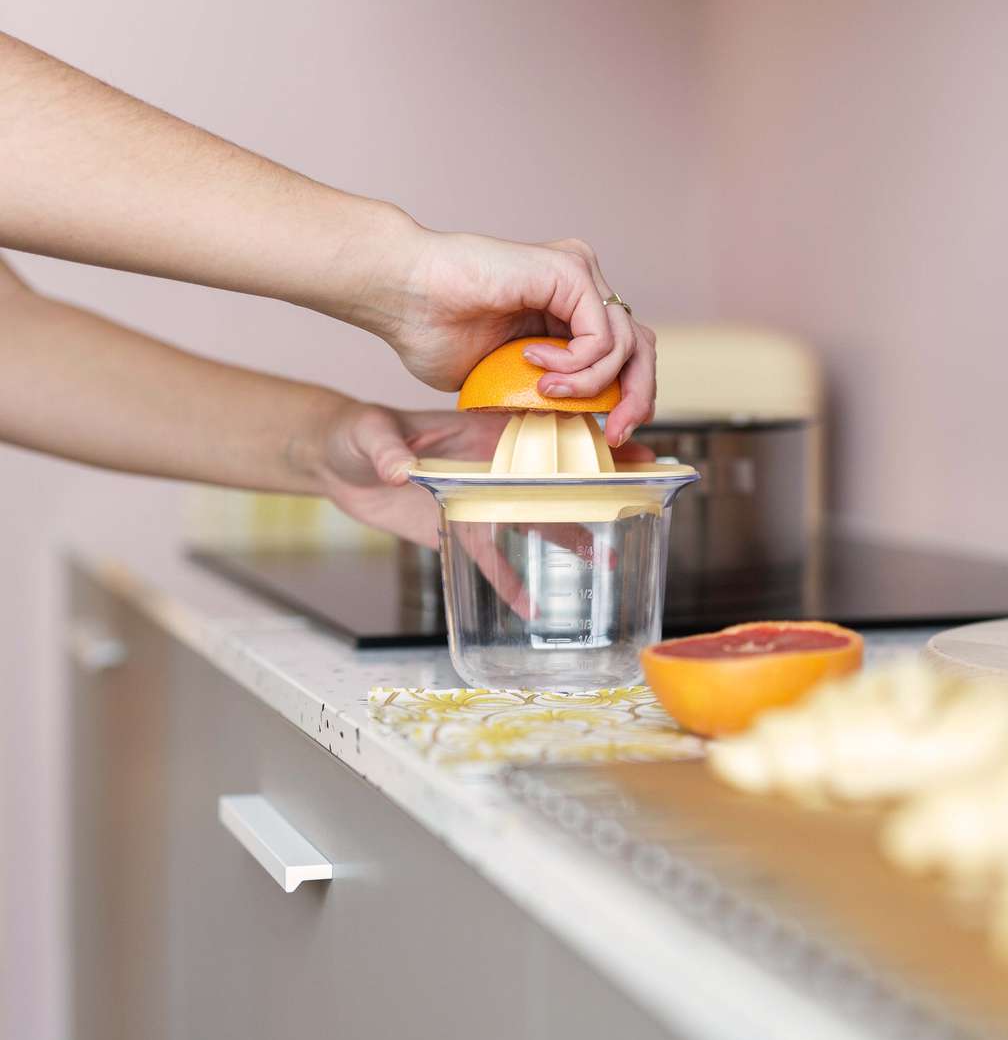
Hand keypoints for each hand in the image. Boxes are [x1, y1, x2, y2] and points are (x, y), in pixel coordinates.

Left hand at [310, 397, 653, 549]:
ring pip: (532, 519)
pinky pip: (490, 559)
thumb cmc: (356, 433)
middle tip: (641, 499)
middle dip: (598, 488)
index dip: (588, 440)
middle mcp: (490, 466)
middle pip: (553, 479)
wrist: (334, 461)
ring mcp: (476, 498)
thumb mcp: (371, 434)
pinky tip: (531, 608)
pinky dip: (509, 583)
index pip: (546, 433)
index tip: (628, 446)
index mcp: (483, 430)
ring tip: (608, 558)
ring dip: (569, 536)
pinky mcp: (455, 528)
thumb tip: (400, 469)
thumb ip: (389, 449)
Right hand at [362, 224, 656, 447]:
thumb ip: (544, 394)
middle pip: (641, 347)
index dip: (629, 398)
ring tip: (543, 391)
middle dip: (636, 398)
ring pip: (627, 344)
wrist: (401, 294)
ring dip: (590, 385)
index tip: (612, 437)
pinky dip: (577, 366)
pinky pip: (602, 336)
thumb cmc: (432, 331)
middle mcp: (581, 284)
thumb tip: (576, 427)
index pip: (626, 354)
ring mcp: (578, 274)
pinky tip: (534, 365)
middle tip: (615, 434)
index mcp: (568, 307)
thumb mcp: (503, 381)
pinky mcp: (570, 270)